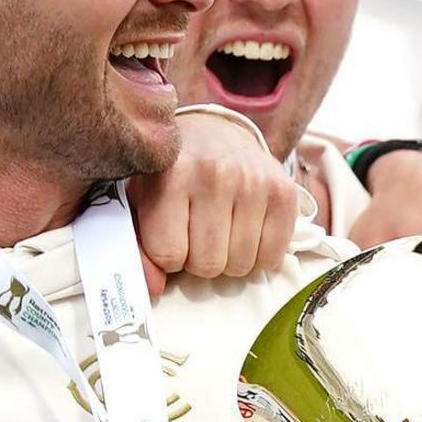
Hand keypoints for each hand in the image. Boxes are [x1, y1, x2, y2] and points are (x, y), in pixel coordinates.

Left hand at [133, 108, 305, 288]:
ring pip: (240, 265)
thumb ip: (137, 247)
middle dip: (200, 259)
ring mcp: (254, 183)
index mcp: (172, 176)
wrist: (216, 132)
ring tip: (223, 229)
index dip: (169, 256)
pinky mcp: (284, 193)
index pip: (169, 255)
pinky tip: (247, 230)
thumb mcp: (141, 202)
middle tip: (199, 232)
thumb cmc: (173, 174)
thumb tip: (152, 289)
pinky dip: (259, 255)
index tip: (171, 235)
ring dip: (229, 258)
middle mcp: (215, 175)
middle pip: (207, 265)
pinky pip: (271, 258)